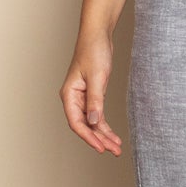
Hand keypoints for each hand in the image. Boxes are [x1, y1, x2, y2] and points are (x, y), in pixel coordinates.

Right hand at [60, 33, 121, 154]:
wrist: (98, 35)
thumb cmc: (94, 51)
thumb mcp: (97, 77)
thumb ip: (95, 100)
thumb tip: (93, 122)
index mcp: (69, 95)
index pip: (76, 122)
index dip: (88, 137)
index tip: (101, 148)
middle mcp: (74, 99)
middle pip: (85, 126)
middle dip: (99, 140)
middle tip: (114, 151)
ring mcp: (83, 98)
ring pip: (92, 123)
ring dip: (104, 135)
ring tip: (116, 148)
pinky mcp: (92, 96)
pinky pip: (98, 115)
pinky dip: (105, 126)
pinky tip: (113, 136)